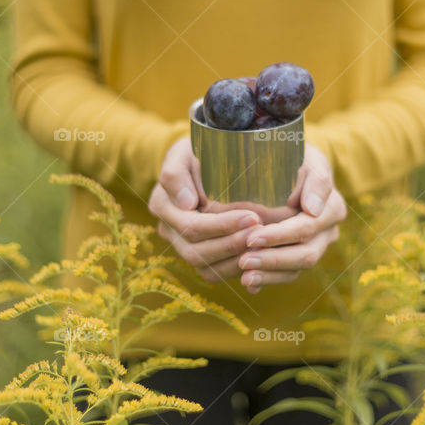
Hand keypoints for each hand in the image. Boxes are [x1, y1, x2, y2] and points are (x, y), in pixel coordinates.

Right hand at [148, 139, 258, 282]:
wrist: (204, 160)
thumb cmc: (197, 151)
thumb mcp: (183, 152)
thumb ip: (176, 173)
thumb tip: (187, 203)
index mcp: (162, 205)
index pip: (191, 226)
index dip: (221, 226)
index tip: (252, 216)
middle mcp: (168, 230)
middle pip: (196, 251)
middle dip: (232, 244)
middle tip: (262, 232)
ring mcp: (182, 246)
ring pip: (205, 268)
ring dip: (236, 260)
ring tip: (263, 245)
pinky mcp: (198, 256)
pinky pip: (214, 273)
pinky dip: (236, 268)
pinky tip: (258, 256)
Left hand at [238, 145, 345, 292]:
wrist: (287, 164)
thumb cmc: (295, 156)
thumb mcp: (309, 158)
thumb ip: (316, 179)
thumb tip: (313, 209)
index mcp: (333, 208)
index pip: (307, 227)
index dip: (280, 235)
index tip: (252, 236)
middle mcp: (328, 232)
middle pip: (305, 254)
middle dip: (273, 259)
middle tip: (242, 260)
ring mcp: (316, 247)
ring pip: (296, 269)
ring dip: (269, 274)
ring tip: (243, 276)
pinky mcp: (300, 257)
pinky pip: (287, 275)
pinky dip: (268, 280)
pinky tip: (249, 283)